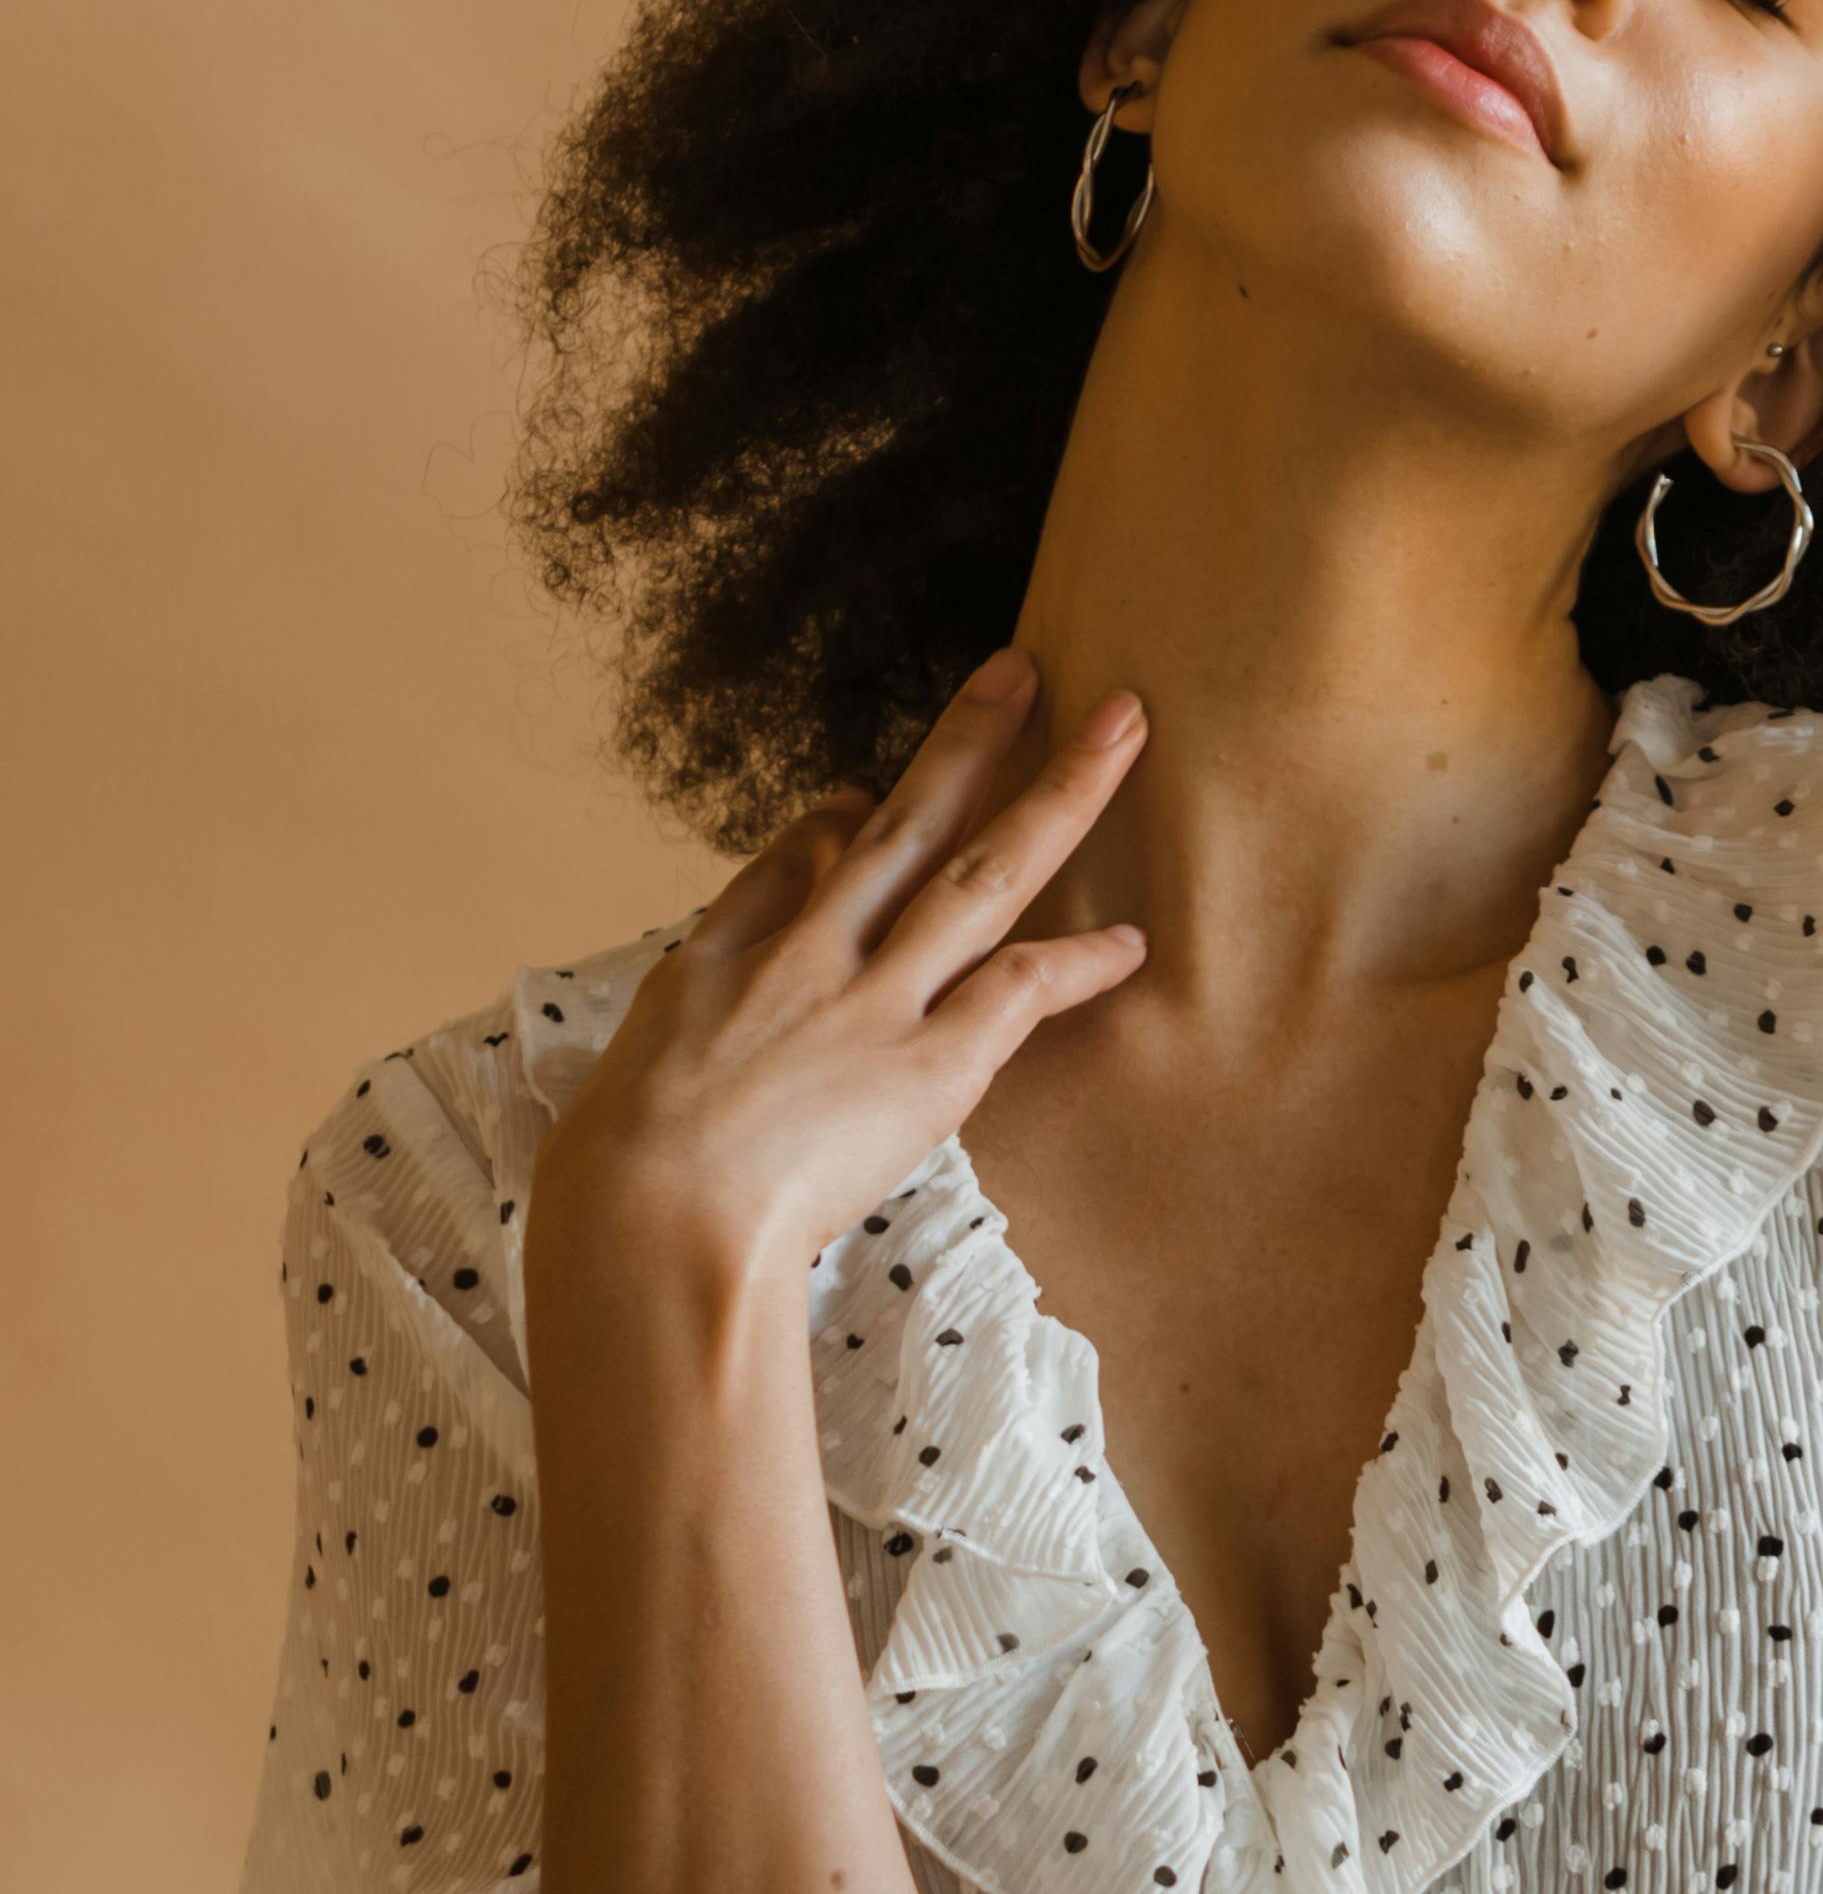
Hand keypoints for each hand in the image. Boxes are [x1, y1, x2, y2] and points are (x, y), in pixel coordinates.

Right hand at [526, 639, 1148, 1276]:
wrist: (648, 1226)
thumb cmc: (621, 1184)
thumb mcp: (632, 1064)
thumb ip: (697, 999)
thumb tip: (737, 962)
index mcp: (725, 955)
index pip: (800, 858)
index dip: (843, 822)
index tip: (870, 801)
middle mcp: (808, 956)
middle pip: (902, 823)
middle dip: (968, 739)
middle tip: (1026, 667)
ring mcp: (875, 1003)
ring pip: (983, 872)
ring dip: (1059, 795)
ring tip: (1124, 729)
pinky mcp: (928, 1069)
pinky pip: (1018, 991)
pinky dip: (1078, 964)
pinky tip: (1130, 944)